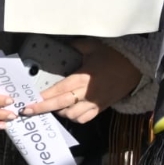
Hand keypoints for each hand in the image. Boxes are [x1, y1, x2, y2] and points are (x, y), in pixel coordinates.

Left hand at [22, 39, 137, 123]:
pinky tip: (68, 111)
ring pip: (72, 115)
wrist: (136, 68)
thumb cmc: (113, 55)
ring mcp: (95, 103)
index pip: (58, 90)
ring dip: (60, 112)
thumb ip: (75, 47)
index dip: (43, 98)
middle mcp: (87, 94)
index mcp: (83, 78)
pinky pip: (85, 119)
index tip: (29, 101)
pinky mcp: (102, 108)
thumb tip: (61, 45)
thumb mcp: (92, 46)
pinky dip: (74, 117)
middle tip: (27, 111)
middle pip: (61, 105)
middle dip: (43, 109)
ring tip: (50, 107)